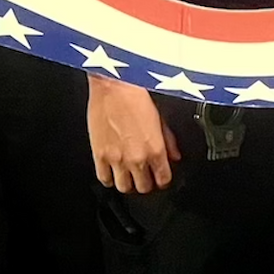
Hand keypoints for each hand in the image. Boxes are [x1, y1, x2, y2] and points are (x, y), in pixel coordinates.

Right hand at [87, 76, 180, 193]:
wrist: (112, 85)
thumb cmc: (136, 94)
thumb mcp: (161, 116)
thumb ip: (169, 140)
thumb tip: (174, 154)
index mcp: (155, 149)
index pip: (163, 179)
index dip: (163, 180)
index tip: (161, 177)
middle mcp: (137, 158)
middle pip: (144, 188)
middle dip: (146, 183)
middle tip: (145, 175)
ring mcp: (117, 159)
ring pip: (124, 187)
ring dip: (128, 183)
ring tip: (129, 175)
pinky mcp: (99, 155)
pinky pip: (104, 178)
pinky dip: (109, 178)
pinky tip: (112, 170)